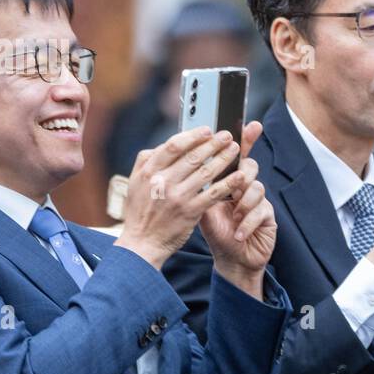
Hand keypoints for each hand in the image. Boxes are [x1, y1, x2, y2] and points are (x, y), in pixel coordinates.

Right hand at [115, 126, 242, 268]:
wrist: (141, 243)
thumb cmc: (140, 212)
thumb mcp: (134, 184)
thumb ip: (146, 162)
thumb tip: (164, 145)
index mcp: (148, 172)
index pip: (173, 146)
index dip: (193, 136)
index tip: (207, 130)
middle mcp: (162, 182)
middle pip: (193, 156)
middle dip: (214, 143)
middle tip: (228, 135)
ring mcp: (178, 197)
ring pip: (206, 172)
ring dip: (224, 158)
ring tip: (236, 150)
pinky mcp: (190, 211)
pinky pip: (213, 193)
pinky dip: (228, 183)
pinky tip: (239, 176)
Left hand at [199, 121, 275, 298]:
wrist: (231, 260)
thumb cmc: (216, 232)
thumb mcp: (200, 207)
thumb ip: (194, 186)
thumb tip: (179, 166)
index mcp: (228, 180)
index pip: (236, 155)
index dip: (245, 139)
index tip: (250, 124)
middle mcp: (245, 186)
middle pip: (249, 166)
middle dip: (242, 173)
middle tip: (237, 182)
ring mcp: (259, 200)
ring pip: (257, 188)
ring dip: (243, 203)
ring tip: (233, 216)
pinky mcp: (268, 217)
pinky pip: (261, 211)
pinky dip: (246, 224)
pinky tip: (238, 233)